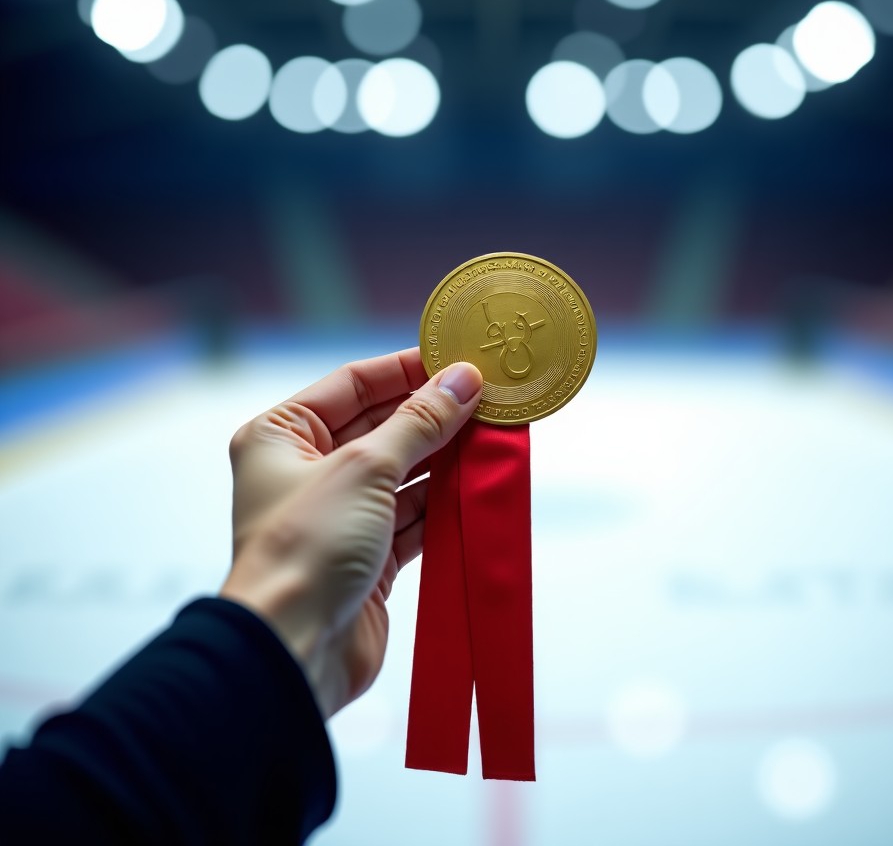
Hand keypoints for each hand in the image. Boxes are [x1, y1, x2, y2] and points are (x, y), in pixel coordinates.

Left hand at [220, 349, 482, 716]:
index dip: (407, 369)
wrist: (294, 651)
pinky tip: (478, 484)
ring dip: (446, 457)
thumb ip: (419, 422)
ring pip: (404, 471)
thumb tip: (463, 380)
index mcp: (282, 435)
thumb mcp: (366, 468)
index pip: (354, 384)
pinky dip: (444, 502)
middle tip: (488, 397)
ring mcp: (339, 513)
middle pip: (382, 425)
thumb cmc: (307, 548)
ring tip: (494, 435)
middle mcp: (306, 470)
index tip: (459, 358)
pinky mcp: (367, 554)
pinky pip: (413, 514)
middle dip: (435, 414)